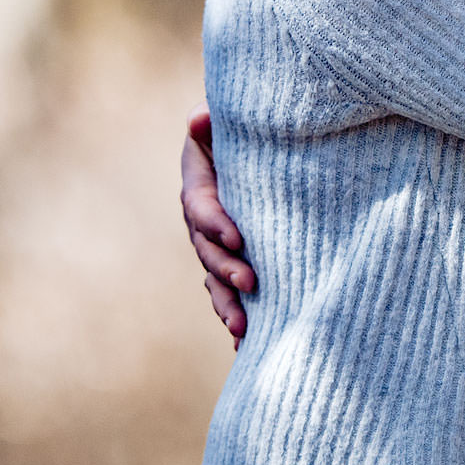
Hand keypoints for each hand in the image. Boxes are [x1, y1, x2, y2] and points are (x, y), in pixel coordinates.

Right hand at [183, 109, 254, 345]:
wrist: (265, 151)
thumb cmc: (246, 132)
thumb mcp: (229, 122)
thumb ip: (213, 122)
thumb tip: (199, 119)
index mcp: (199, 186)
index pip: (201, 207)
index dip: (214, 223)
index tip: (237, 237)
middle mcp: (203, 222)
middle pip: (207, 251)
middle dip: (225, 271)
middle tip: (248, 285)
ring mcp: (218, 247)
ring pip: (216, 280)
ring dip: (226, 305)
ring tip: (242, 329)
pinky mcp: (236, 263)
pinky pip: (231, 293)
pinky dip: (238, 317)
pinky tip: (248, 345)